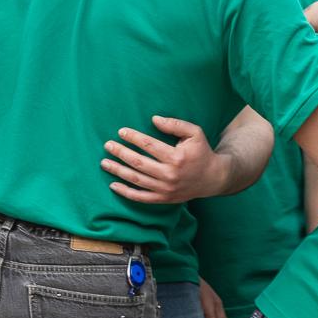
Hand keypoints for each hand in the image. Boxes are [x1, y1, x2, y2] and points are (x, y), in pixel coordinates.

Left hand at [103, 116, 226, 203]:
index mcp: (177, 157)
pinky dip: (125, 192)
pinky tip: (113, 185)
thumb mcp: (195, 133)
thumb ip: (175, 124)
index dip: (133, 137)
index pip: (149, 145)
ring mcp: (166, 189)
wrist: (213, 178)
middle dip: (120, 153)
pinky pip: (141, 197)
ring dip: (118, 171)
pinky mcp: (164, 199)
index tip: (121, 131)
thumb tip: (154, 119)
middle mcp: (170, 174)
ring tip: (104, 163)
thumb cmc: (201, 152)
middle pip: (138, 162)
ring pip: (136, 179)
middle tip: (107, 145)